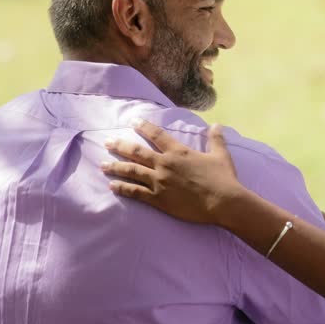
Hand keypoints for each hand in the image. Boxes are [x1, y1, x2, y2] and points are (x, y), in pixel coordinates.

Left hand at [101, 119, 244, 224]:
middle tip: (107, 141)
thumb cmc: (222, 178)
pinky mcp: (158, 199)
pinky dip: (123, 188)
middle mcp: (164, 164)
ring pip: (131, 171)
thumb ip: (216, 139)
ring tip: (102, 164)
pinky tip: (112, 186)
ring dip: (115, 166)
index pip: (156, 135)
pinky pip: (135, 192)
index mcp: (178, 152)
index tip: (132, 122)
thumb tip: (216, 125)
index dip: (143, 127)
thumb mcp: (220, 155)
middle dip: (120, 145)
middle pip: (136, 152)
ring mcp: (159, 182)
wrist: (222, 201)